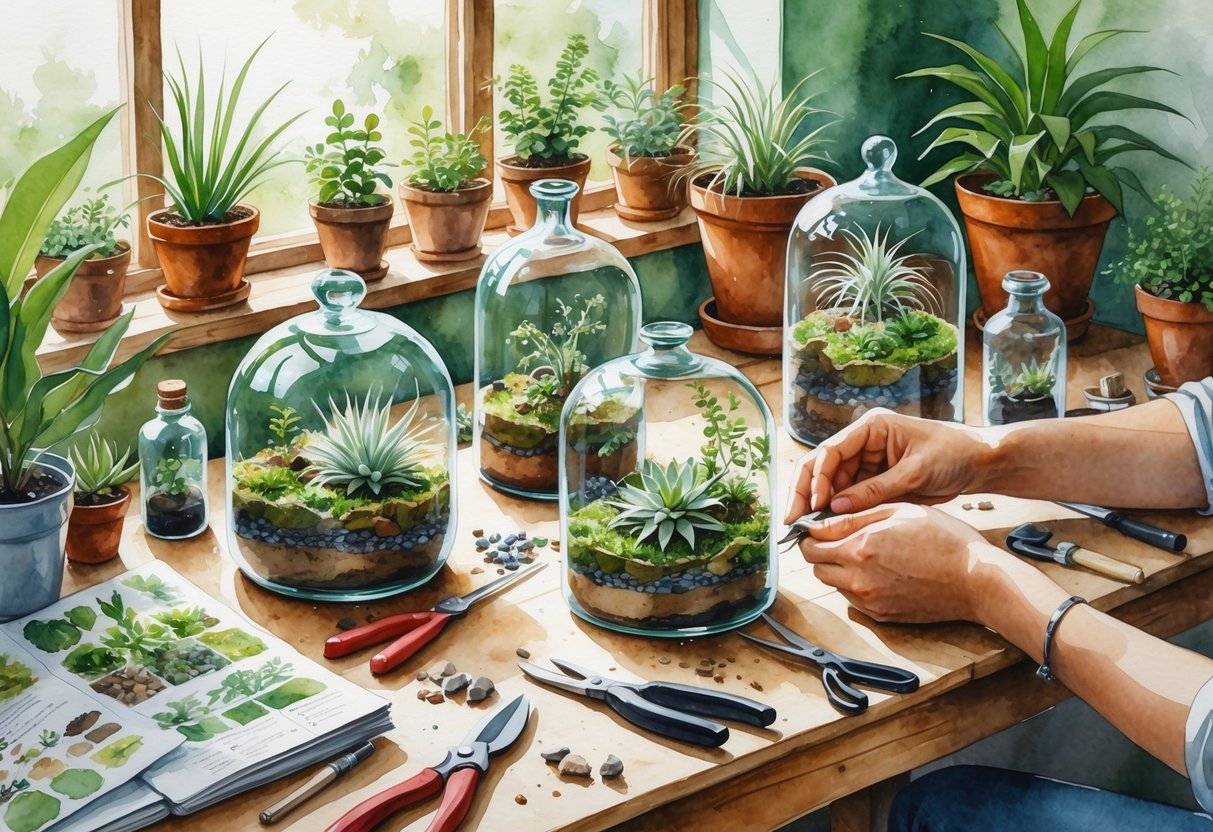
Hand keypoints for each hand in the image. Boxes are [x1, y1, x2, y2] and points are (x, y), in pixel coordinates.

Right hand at [784, 408, 993, 521]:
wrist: (981, 463)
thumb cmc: (954, 455)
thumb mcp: (914, 473)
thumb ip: (874, 490)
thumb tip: (835, 508)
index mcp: (871, 427)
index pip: (830, 451)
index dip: (815, 479)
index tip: (809, 506)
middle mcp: (864, 442)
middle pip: (822, 467)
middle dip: (806, 493)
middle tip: (793, 521)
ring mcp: (868, 461)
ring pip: (831, 484)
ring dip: (820, 505)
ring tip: (810, 530)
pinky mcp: (875, 479)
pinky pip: (849, 495)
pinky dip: (839, 511)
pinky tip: (830, 528)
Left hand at [799, 503, 1010, 624]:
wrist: (976, 579)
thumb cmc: (945, 539)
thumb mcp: (899, 511)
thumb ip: (855, 516)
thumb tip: (819, 519)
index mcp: (860, 547)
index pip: (809, 543)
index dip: (809, 532)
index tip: (815, 526)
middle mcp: (858, 578)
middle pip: (815, 566)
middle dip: (820, 550)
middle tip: (837, 537)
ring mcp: (869, 601)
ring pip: (832, 583)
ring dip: (836, 568)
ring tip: (862, 553)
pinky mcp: (880, 616)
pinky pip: (852, 599)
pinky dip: (855, 585)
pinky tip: (878, 571)